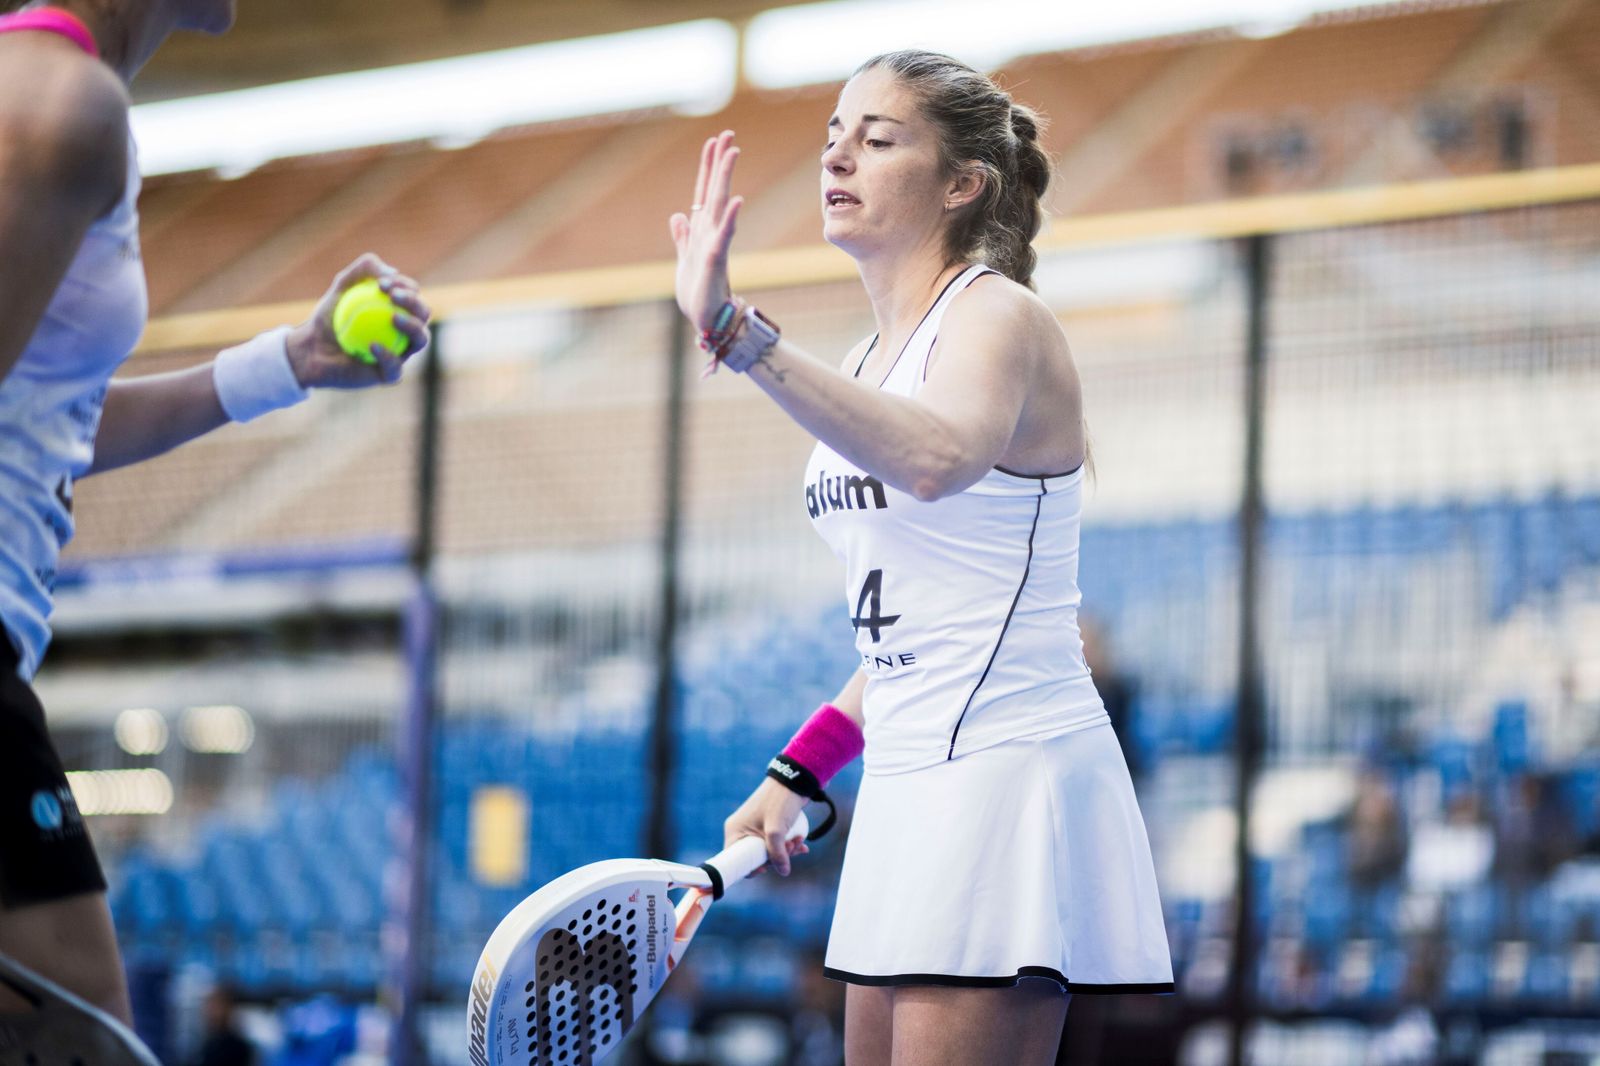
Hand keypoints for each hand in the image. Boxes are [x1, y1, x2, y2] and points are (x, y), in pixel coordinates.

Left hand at [286, 253, 431, 387]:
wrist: (312, 347)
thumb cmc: (329, 314)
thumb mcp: (342, 285)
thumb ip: (365, 269)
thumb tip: (393, 271)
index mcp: (400, 309)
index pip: (413, 295)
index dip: (404, 286)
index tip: (382, 284)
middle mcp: (406, 332)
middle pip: (423, 315)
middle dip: (414, 302)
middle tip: (393, 296)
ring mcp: (401, 353)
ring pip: (421, 340)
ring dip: (412, 326)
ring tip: (393, 317)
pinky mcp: (390, 374)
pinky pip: (395, 367)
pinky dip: (387, 355)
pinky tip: (373, 345)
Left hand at [669, 131, 742, 332]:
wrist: (707, 321)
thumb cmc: (698, 294)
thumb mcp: (685, 261)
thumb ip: (682, 238)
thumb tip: (678, 215)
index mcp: (702, 231)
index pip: (704, 192)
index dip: (707, 167)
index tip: (714, 141)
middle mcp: (711, 233)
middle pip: (715, 191)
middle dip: (720, 163)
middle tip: (728, 134)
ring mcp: (715, 245)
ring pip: (720, 206)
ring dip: (725, 179)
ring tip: (732, 153)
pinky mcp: (715, 261)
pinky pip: (724, 236)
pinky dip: (730, 219)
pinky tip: (737, 201)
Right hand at [724, 777, 809, 876]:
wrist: (794, 780)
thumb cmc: (779, 800)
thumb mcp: (777, 830)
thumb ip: (778, 853)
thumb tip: (783, 872)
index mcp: (735, 831)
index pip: (736, 860)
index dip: (751, 868)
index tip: (767, 868)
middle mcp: (742, 830)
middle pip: (755, 857)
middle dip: (775, 857)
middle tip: (791, 848)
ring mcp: (755, 828)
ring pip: (768, 850)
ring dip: (785, 851)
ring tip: (799, 842)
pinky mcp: (768, 825)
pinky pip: (775, 842)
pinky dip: (787, 845)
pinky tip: (801, 843)